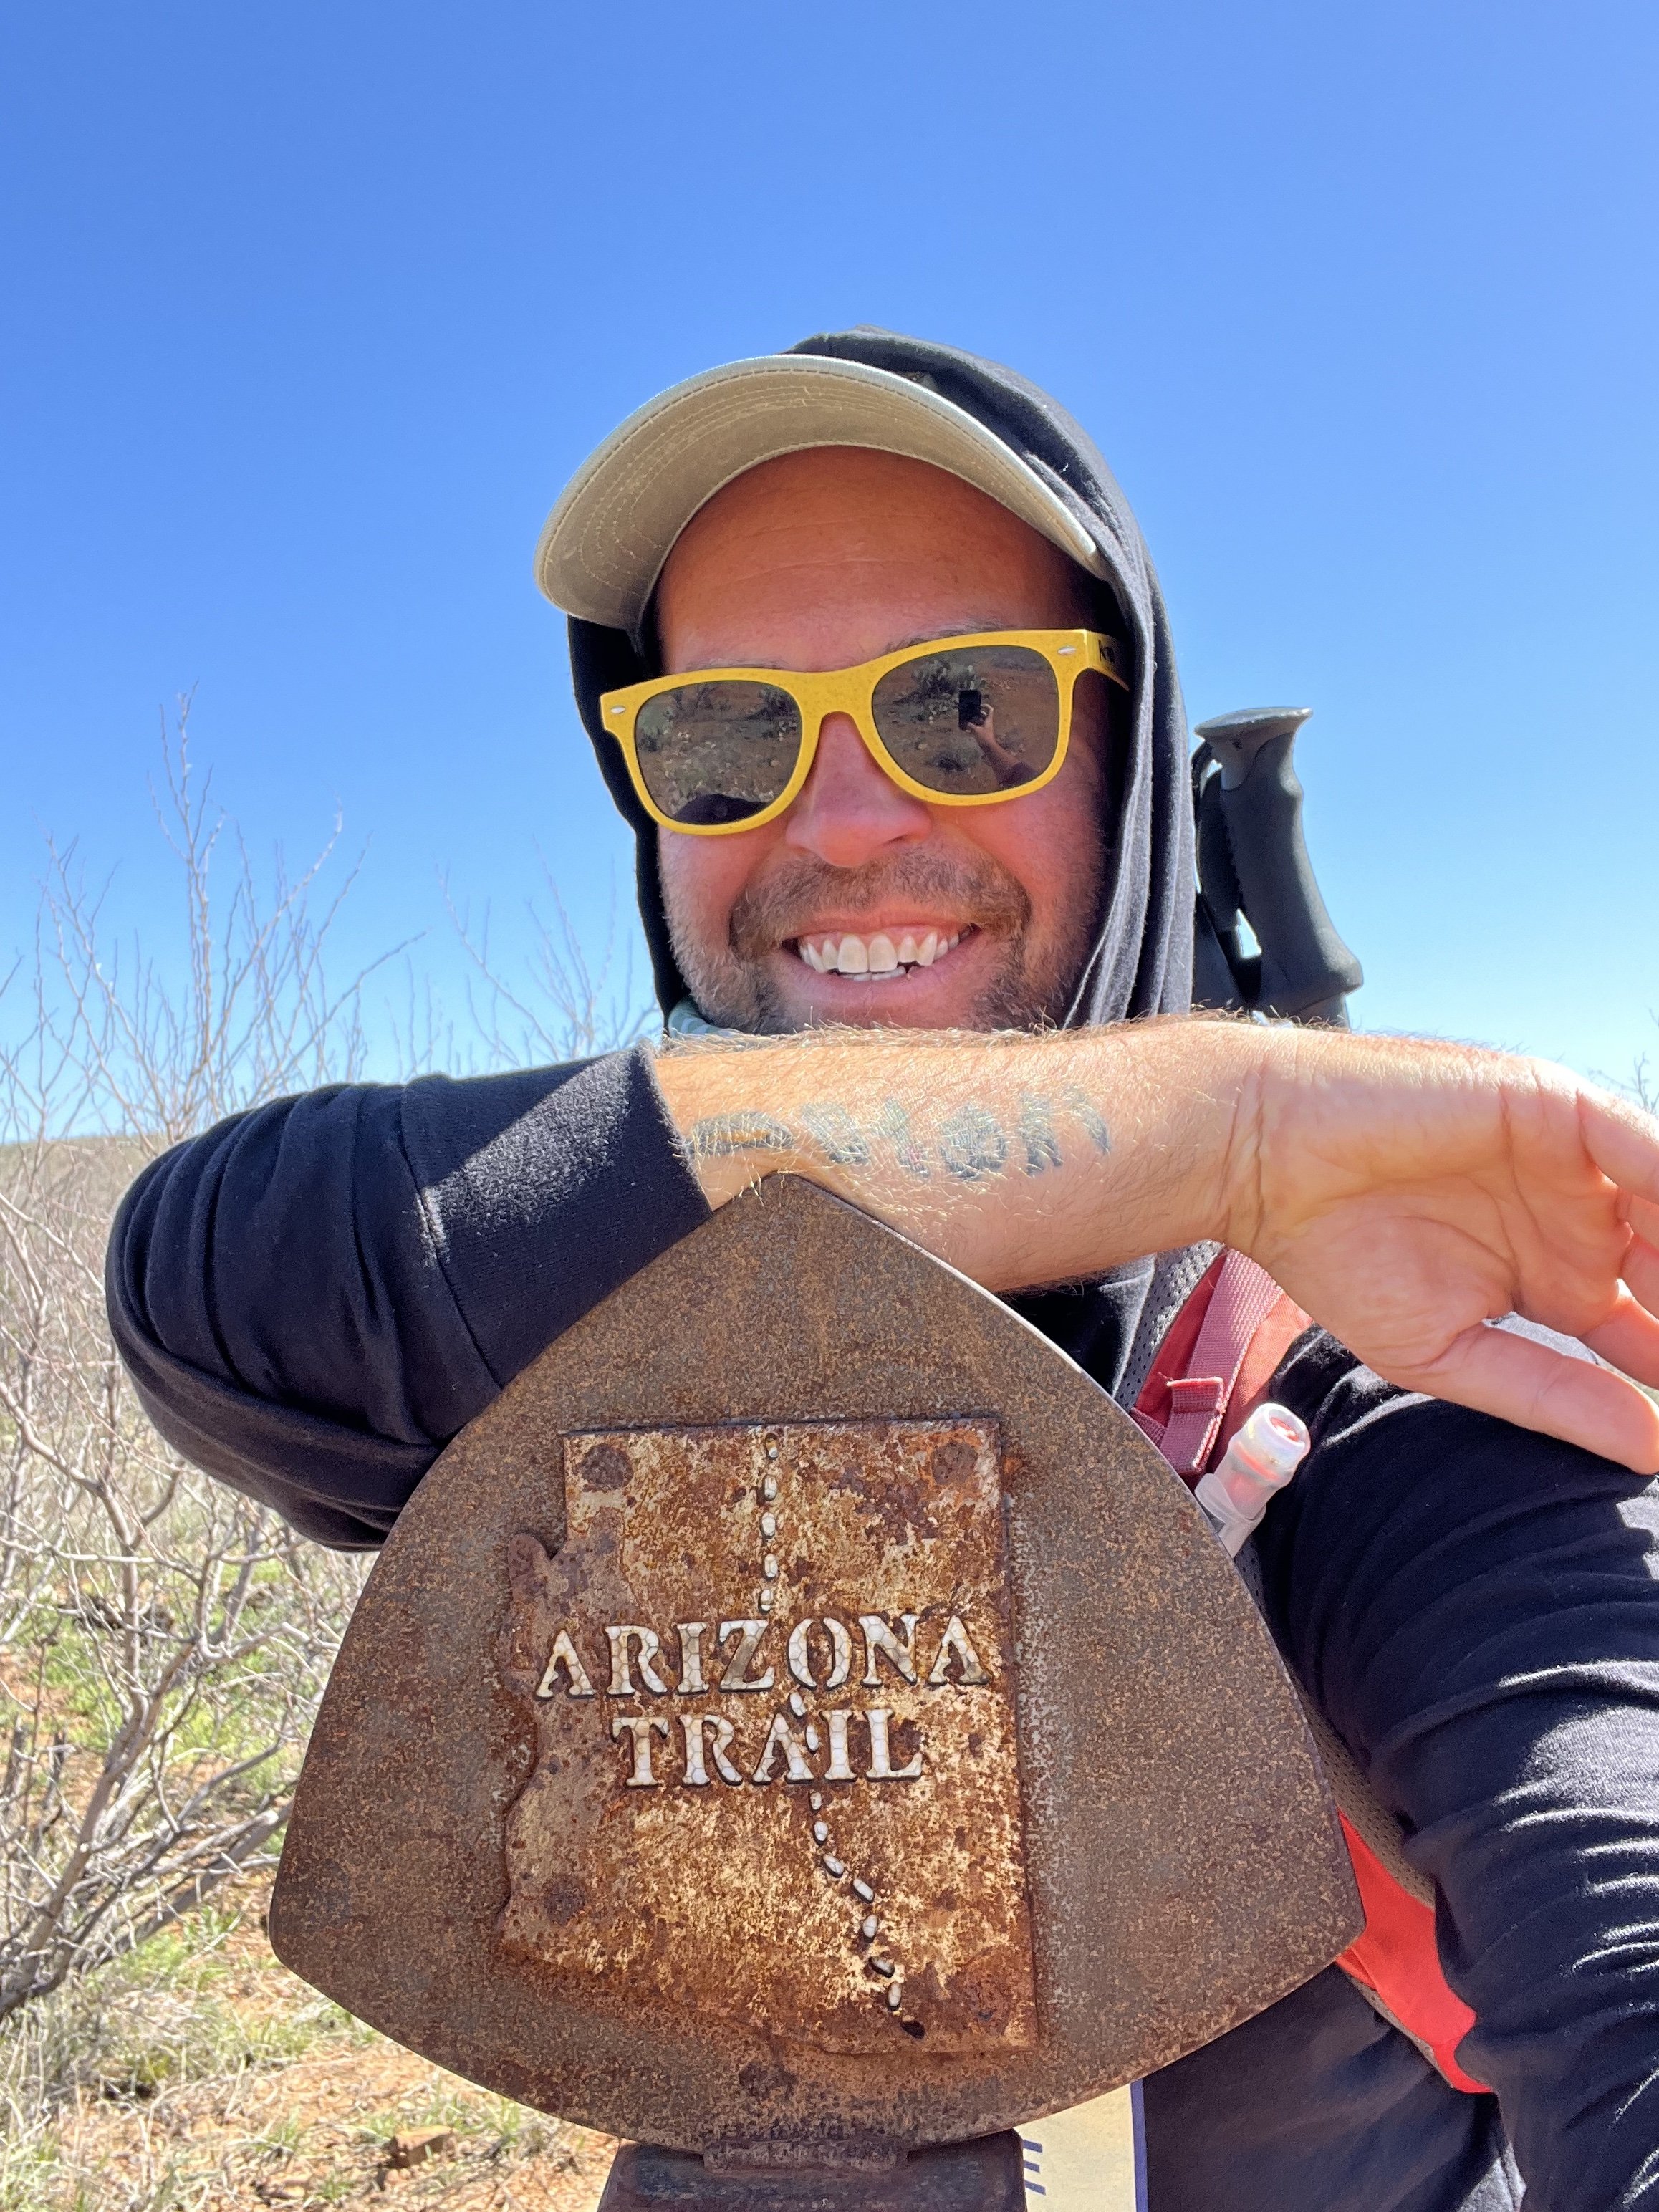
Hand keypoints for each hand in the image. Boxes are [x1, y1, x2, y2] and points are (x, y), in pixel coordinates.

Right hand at [1230, 1032, 1658, 1473]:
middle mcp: (1583, 1218)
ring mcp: (1577, 1161)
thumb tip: (1652, 1451)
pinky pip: (1644, 1145)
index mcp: (1562, 1279)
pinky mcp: (1558, 1106)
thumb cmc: (1334, 1252)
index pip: (1654, 1334)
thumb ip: (1550, 1395)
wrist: (1265, 1160)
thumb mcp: (1448, 1352)